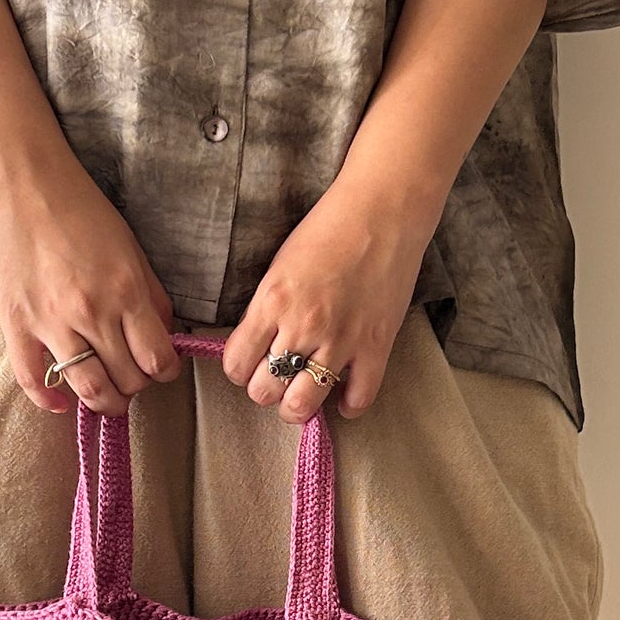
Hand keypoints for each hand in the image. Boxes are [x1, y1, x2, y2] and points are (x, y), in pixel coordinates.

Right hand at [0, 155, 181, 415]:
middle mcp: (92, 314)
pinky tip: (63, 405)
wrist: (21, 184)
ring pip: (89, 389)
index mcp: (126, 292)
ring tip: (109, 395)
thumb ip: (151, 296)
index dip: (165, 371)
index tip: (161, 367)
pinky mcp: (16, 325)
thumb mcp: (131, 248)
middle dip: (137, 385)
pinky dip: (50, 402)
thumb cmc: (80, 209)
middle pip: (127, 380)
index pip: (157, 360)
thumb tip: (162, 337)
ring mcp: (51, 323)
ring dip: (106, 401)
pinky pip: (33, 380)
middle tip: (134, 375)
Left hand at [221, 171, 441, 422]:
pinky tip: (342, 397)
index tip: (248, 363)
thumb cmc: (328, 229)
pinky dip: (348, 405)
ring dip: (296, 406)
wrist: (383, 213)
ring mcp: (341, 341)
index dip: (238, 369)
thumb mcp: (279, 266)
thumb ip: (265, 308)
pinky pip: (359, 398)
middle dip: (264, 389)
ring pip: (303, 404)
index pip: (236, 363)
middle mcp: (302, 327)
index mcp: (272, 302)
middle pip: (265, 391)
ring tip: (301, 395)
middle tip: (275, 378)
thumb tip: (256, 345)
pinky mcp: (377, 347)